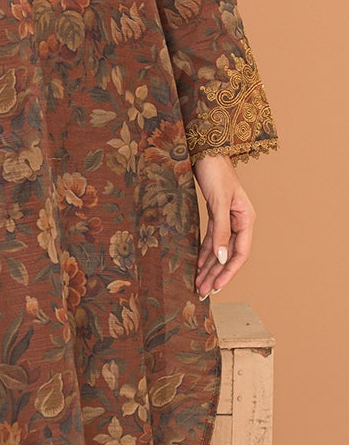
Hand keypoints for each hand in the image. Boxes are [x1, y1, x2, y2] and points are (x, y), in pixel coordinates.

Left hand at [193, 154, 254, 299]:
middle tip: (202, 293)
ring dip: (209, 267)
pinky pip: (211, 239)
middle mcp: (240, 221)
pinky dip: (204, 253)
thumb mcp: (218, 202)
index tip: (215, 287)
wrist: (206, 151)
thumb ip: (220, 231)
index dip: (228, 272)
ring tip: (198, 285)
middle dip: (215, 275)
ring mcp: (228, 219)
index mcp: (246, 219)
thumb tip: (220, 258)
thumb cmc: (215, 172)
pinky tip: (198, 266)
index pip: (239, 253)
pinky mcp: (216, 215)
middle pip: (228, 255)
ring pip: (218, 250)